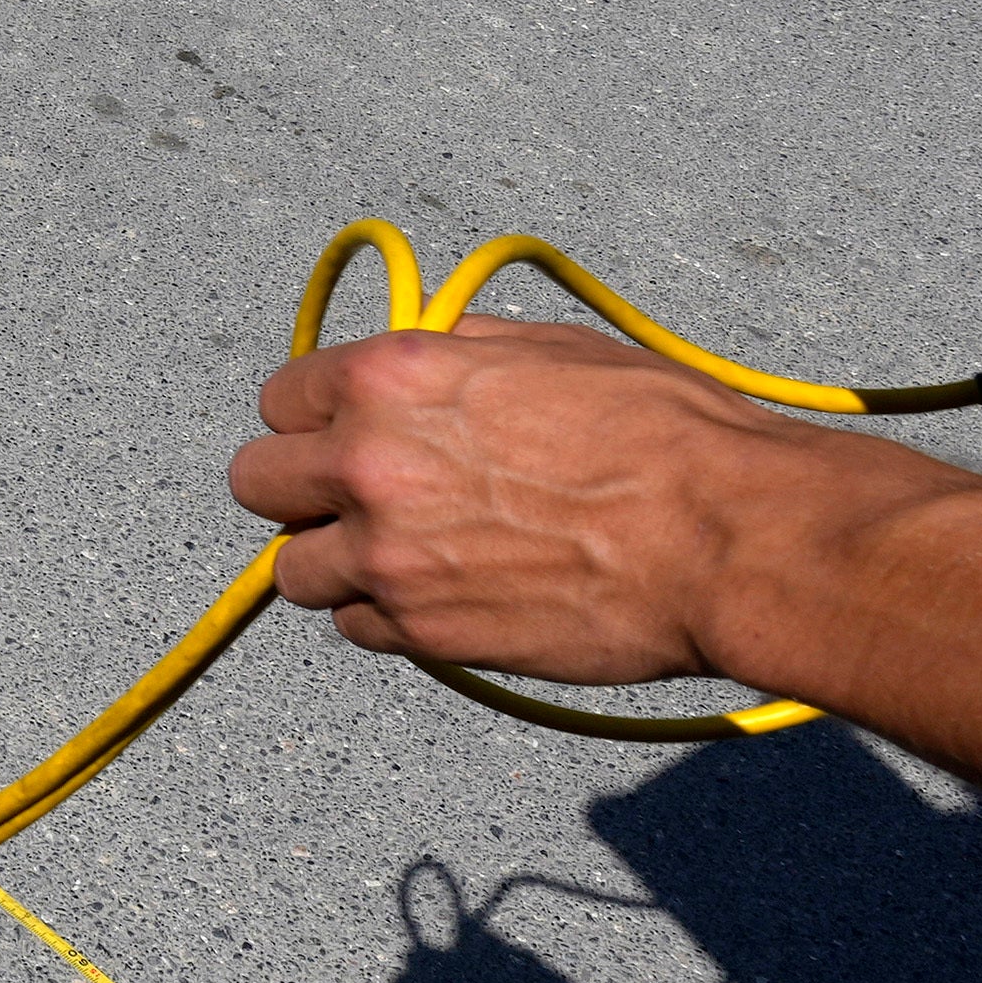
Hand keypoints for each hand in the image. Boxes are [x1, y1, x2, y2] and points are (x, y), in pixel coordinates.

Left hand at [225, 319, 904, 685]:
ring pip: (295, 571)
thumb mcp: (548, 349)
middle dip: (302, 492)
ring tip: (406, 559)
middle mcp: (368, 462)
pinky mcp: (422, 632)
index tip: (342, 436)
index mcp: (392, 378)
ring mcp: (387, 556)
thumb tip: (420, 359)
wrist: (723, 536)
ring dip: (339, 564)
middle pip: (258, 485)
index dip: (314, 419)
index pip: (281, 398)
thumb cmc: (662, 432)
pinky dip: (390, 619)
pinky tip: (446, 598)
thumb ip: (455, 355)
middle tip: (357, 502)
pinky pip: (359, 629)